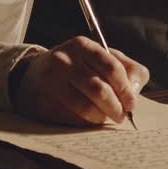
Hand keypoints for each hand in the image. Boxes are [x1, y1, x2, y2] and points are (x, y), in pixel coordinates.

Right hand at [13, 36, 149, 125]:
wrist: (33, 75)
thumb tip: (134, 91)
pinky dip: (84, 122)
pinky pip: (70, 118)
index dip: (125, 89)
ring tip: (104, 118)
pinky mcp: (42, 101)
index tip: (132, 104)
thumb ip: (126, 69)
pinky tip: (86, 119)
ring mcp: (50, 81)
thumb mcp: (100, 58)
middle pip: (99, 89)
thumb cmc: (77, 67)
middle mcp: (64, 60)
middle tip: (120, 116)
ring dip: (100, 117)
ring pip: (85, 107)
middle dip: (115, 107)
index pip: (112, 68)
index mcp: (82, 46)